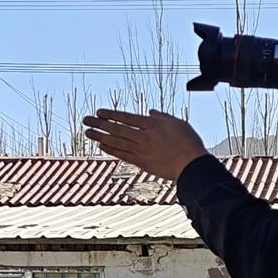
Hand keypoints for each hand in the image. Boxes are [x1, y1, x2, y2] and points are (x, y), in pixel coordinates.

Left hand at [83, 108, 206, 181]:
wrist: (192, 166)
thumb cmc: (189, 143)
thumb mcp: (178, 123)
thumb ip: (162, 117)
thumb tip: (150, 112)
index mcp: (152, 125)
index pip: (127, 118)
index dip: (111, 115)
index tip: (99, 112)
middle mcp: (144, 137)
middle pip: (117, 129)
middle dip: (100, 124)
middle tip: (85, 120)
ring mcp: (142, 151)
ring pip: (117, 142)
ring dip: (100, 136)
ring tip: (87, 133)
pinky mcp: (142, 163)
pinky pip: (123, 155)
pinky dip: (111, 150)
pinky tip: (101, 146)